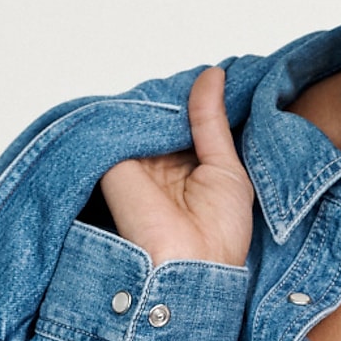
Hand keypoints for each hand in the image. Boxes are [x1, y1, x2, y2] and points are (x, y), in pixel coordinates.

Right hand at [99, 67, 255, 267]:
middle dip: (177, 94)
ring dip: (160, 100)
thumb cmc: (220, 232)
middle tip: (200, 72)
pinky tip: (161, 99)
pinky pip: (120, 126)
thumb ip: (212, 120)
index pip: (184, 120)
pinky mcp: (115, 165)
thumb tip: (212, 73)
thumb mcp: (226, 166)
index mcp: (186, 166)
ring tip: (182, 85)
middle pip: (162, 115)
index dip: (194, 98)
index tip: (211, 72)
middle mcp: (159, 163)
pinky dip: (139, 110)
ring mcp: (136, 163)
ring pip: (143, 117)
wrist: (195, 267)